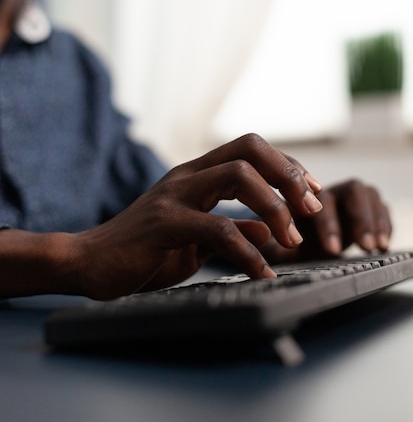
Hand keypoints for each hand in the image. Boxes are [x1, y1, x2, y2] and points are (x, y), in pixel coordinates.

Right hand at [76, 133, 322, 298]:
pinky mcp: (164, 223)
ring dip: (275, 207)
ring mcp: (174, 195)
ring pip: (238, 176)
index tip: (311, 193)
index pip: (250, 150)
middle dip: (288, 175)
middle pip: (249, 149)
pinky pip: (217, 229)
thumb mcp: (196, 237)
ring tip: (292, 241)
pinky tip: (262, 272)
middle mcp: (188, 176)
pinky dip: (248, 252)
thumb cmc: (144, 249)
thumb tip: (269, 232)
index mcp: (197, 175)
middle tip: (311, 209)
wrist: (91, 262)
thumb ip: (232, 228)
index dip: (287, 167)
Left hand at [260, 179, 391, 262]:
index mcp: (301, 194)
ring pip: (367, 194)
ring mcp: (348, 197)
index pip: (317, 197)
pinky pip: (381, 207)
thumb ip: (268, 246)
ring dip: (374, 221)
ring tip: (374, 248)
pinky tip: (383, 246)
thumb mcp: (274, 246)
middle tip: (363, 247)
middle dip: (359, 219)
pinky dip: (385, 224)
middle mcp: (327, 191)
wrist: (300, 247)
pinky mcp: (366, 207)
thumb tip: (263, 252)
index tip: (331, 249)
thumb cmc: (284, 244)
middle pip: (351, 189)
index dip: (327, 221)